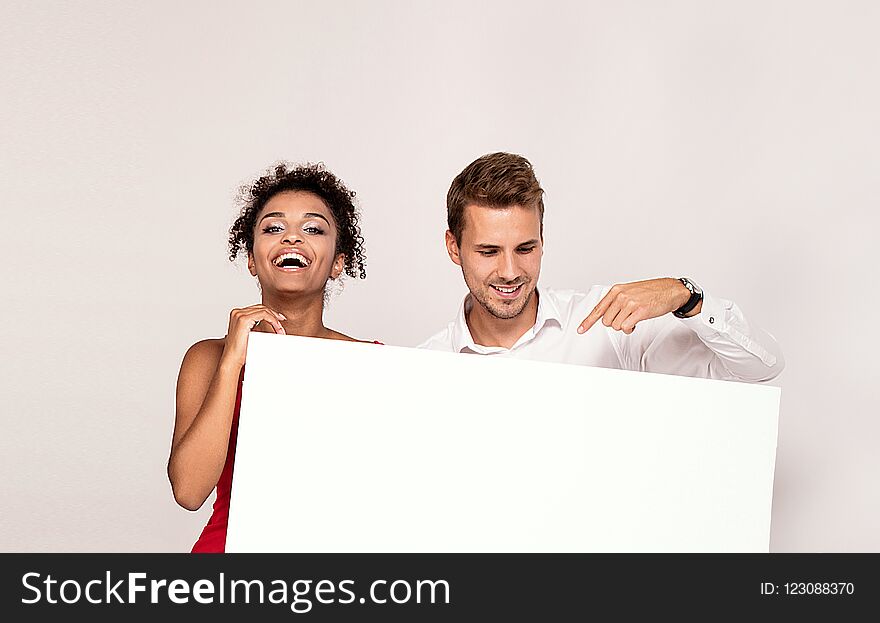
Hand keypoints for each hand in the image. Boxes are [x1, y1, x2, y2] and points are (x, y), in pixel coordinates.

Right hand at [220, 305, 286, 368]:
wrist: (233, 359)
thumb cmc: (240, 350)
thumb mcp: (250, 334)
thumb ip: (257, 327)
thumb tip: (271, 326)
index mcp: (237, 314)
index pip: (257, 309)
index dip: (270, 313)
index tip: (279, 320)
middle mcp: (237, 312)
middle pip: (261, 307)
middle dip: (274, 315)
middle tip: (282, 323)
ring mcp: (239, 315)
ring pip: (264, 310)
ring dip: (275, 319)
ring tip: (280, 330)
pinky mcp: (244, 319)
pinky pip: (264, 314)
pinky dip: (273, 320)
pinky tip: (277, 327)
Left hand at [577, 278, 693, 334]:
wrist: (670, 290)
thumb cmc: (651, 291)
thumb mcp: (629, 291)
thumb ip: (616, 301)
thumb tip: (606, 315)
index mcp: (616, 290)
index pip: (598, 309)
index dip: (588, 321)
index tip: (580, 329)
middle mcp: (621, 296)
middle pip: (606, 321)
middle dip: (615, 323)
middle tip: (626, 318)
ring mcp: (630, 303)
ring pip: (616, 326)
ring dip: (625, 326)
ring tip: (633, 318)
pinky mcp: (639, 311)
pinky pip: (626, 327)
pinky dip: (631, 328)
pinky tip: (636, 323)